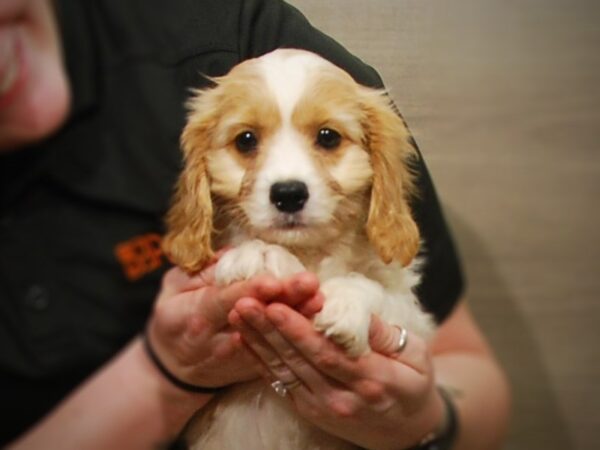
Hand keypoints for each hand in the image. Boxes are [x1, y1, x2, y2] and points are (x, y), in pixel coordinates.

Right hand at [146, 261, 322, 388]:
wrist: (174, 370)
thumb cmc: (174, 319)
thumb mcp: (172, 290)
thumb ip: (198, 272)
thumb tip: (229, 253)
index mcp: (197, 316)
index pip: (225, 301)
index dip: (250, 291)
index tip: (273, 281)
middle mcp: (220, 340)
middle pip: (256, 318)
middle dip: (285, 301)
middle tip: (309, 283)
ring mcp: (240, 356)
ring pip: (272, 337)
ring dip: (298, 318)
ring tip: (318, 299)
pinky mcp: (254, 367)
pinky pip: (278, 351)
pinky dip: (297, 335)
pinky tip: (317, 319)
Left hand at [229, 300, 444, 449]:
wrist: (407, 430)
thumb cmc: (413, 383)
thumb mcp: (416, 354)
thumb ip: (384, 333)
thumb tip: (354, 311)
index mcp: (372, 380)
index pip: (327, 353)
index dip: (298, 330)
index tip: (276, 305)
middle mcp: (342, 398)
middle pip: (299, 360)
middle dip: (267, 329)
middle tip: (244, 302)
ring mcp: (323, 407)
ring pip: (284, 370)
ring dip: (257, 342)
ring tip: (237, 315)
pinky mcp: (311, 410)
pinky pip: (281, 384)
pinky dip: (260, 361)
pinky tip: (244, 340)